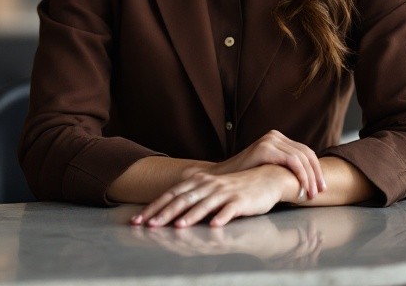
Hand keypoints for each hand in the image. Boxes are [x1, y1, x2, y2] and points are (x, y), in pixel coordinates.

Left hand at [131, 165, 298, 227]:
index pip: (172, 194)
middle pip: (183, 199)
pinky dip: (221, 216)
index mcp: (200, 181)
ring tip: (178, 227)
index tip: (138, 220)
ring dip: (190, 215)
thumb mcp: (211, 189)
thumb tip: (168, 210)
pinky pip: (230, 209)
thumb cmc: (236, 187)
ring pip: (204, 204)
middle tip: (149, 225)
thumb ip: (192, 197)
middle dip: (165, 213)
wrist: (267, 179)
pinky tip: (213, 225)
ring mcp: (225, 191)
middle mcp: (210, 184)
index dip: (154, 207)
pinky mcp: (241, 200)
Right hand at [195, 129, 325, 200]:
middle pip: (306, 153)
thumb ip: (284, 168)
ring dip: (310, 177)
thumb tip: (307, 180)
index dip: (316, 169)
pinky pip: (292, 161)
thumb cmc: (245, 178)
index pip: (305, 152)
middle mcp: (275, 135)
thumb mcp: (269, 169)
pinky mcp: (265, 148)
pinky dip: (301, 175)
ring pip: (301, 158)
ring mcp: (270, 140)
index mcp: (278, 138)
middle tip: (320, 191)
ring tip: (311, 194)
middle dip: (316, 174)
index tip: (321, 186)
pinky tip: (302, 188)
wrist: (222, 178)